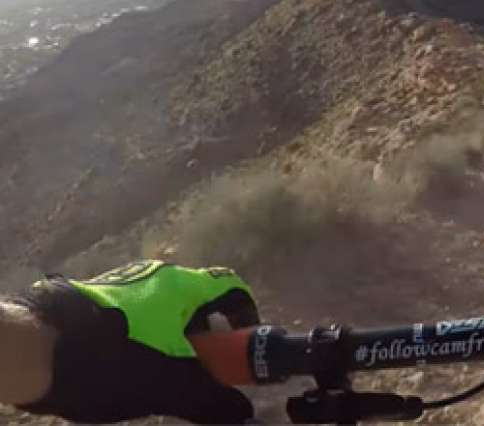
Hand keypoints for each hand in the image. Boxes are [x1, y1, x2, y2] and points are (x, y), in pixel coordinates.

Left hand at [14, 260, 258, 423]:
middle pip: (197, 303)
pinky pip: (134, 316)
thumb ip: (210, 399)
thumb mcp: (169, 387)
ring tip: (160, 376)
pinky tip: (126, 369)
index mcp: (183, 287)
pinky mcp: (95, 299)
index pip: (232, 288)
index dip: (245, 317)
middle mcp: (157, 276)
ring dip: (173, 340)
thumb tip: (243, 412)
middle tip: (199, 372)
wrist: (33, 351)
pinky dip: (144, 339)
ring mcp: (123, 284)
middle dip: (206, 338)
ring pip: (164, 311)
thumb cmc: (113, 362)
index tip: (240, 349)